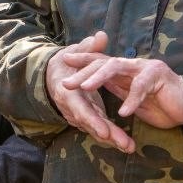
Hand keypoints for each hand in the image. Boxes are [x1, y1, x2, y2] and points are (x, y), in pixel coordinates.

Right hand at [44, 31, 134, 152]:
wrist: (53, 75)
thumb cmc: (66, 62)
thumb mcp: (75, 52)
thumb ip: (88, 47)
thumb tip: (101, 36)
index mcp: (66, 91)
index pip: (78, 107)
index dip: (91, 120)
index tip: (104, 131)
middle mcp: (71, 107)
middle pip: (89, 123)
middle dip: (107, 134)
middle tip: (124, 144)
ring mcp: (78, 114)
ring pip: (95, 129)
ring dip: (112, 139)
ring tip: (130, 146)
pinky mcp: (86, 119)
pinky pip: (98, 129)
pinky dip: (111, 137)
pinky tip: (126, 144)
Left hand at [63, 54, 182, 130]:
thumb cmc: (160, 104)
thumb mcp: (131, 96)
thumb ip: (115, 87)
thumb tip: (92, 82)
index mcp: (126, 69)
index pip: (100, 60)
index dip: (82, 59)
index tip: (63, 61)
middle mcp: (134, 64)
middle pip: (103, 62)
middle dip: (83, 71)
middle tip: (67, 82)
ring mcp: (146, 68)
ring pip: (118, 67)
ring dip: (99, 78)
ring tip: (85, 88)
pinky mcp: (159, 77)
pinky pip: (141, 87)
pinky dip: (131, 100)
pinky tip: (122, 112)